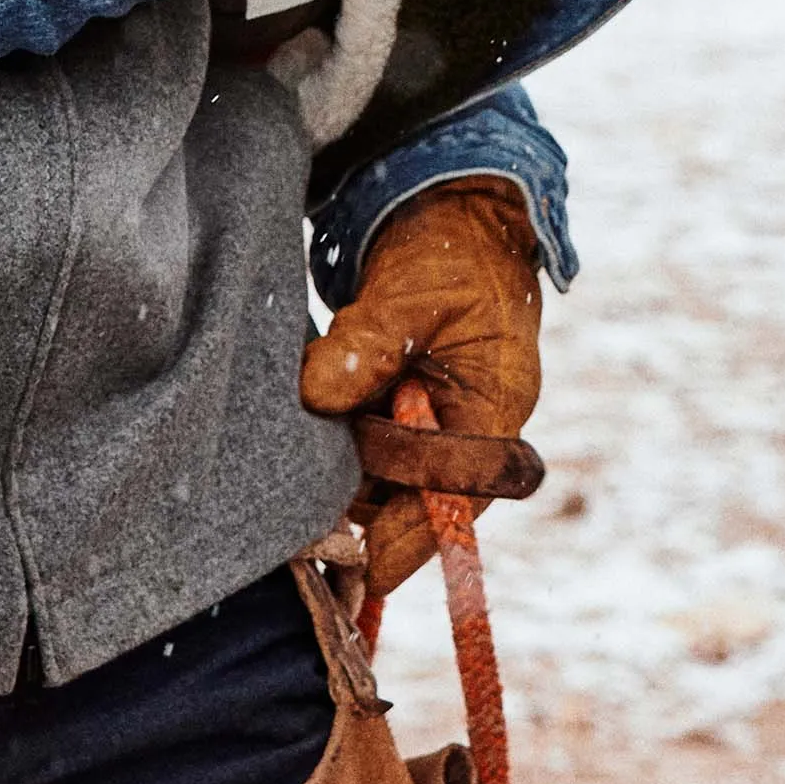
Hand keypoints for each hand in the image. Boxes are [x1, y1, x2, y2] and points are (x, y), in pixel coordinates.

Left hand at [298, 177, 542, 598]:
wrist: (454, 213)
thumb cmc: (451, 250)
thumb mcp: (413, 291)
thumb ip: (368, 341)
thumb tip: (315, 394)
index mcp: (495, 408)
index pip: (457, 494)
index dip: (412, 537)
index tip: (365, 570)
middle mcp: (466, 426)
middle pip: (410, 492)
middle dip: (360, 495)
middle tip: (298, 506)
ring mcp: (432, 418)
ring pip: (381, 470)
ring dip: (341, 463)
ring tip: (289, 455)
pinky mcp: (399, 404)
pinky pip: (364, 439)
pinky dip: (335, 434)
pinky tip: (295, 423)